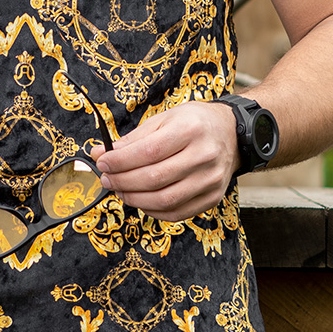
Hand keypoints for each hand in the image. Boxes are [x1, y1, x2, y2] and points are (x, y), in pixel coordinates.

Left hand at [89, 100, 237, 221]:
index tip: (103, 163)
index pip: (149, 152)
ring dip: (134, 199)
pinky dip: (153, 210)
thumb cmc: (194, 123)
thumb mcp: (164, 119)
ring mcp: (210, 179)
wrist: (231, 133)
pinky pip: (177, 212)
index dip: (120, 161)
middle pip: (154, 178)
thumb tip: (101, 154)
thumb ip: (133, 139)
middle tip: (107, 179)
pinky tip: (141, 200)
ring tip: (120, 190)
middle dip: (122, 181)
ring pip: (165, 199)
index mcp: (190, 129)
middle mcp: (204, 155)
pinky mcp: (212, 197)